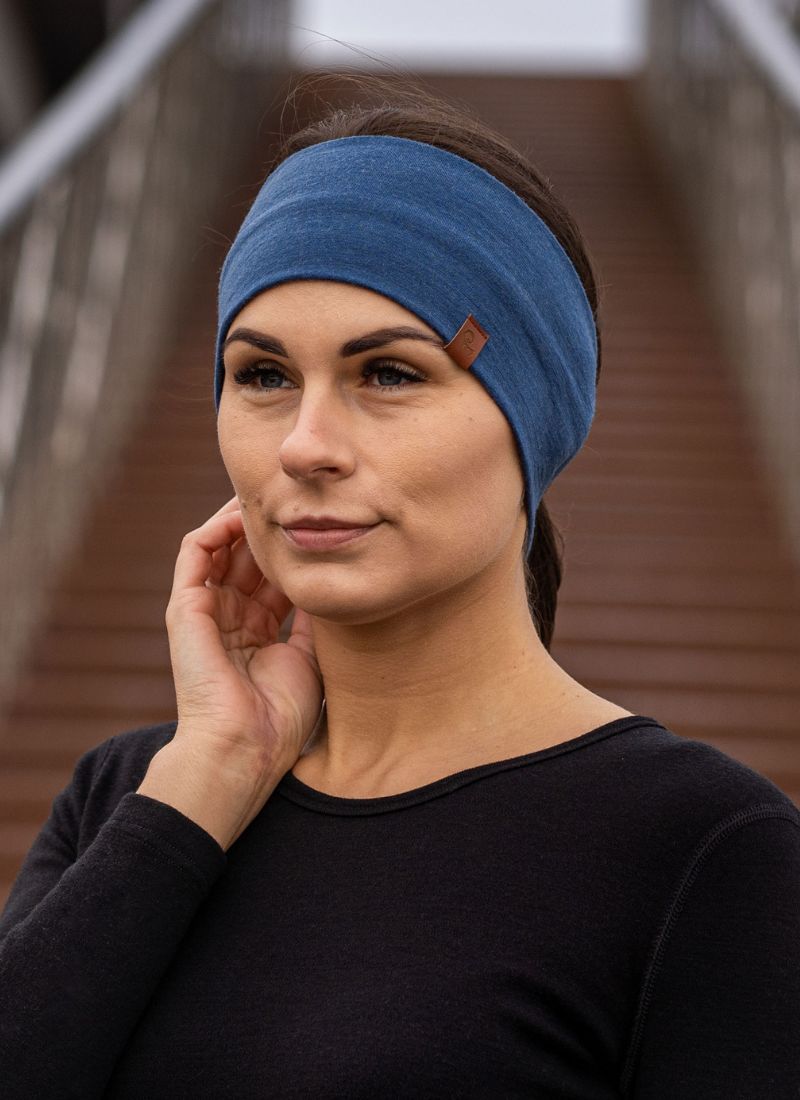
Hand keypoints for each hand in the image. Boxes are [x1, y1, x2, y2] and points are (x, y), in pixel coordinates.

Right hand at [142, 497, 322, 841]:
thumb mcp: (309, 658)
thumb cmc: (280, 718)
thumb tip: (332, 584)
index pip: (273, 577)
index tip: (320, 523)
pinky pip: (195, 552)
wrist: (244, 748)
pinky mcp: (184, 608)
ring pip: (221, 547)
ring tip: (270, 494)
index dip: (294, 549)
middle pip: (248, 557)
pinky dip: (216, 527)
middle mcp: (229, 618)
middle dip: (270, 528)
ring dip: (242, 519)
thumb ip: (314, 621)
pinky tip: (243, 513)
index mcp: (257, 632)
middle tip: (297, 497)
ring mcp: (205, 612)